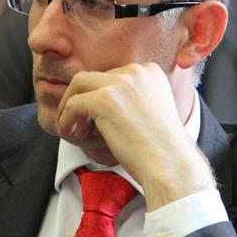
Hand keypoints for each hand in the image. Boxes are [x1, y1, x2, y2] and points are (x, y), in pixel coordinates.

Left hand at [56, 63, 215, 210]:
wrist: (170, 165)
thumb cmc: (161, 147)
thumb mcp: (151, 111)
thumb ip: (132, 98)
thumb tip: (102, 99)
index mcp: (150, 71)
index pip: (114, 75)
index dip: (101, 94)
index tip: (97, 115)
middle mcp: (136, 71)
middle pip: (95, 77)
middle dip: (84, 98)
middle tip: (79, 122)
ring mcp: (120, 83)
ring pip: (79, 84)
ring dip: (69, 103)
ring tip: (72, 126)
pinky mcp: (104, 99)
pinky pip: (73, 104)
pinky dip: (66, 118)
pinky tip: (69, 133)